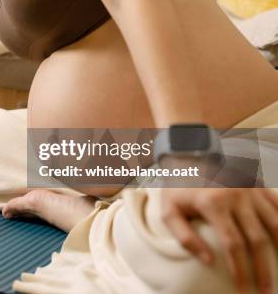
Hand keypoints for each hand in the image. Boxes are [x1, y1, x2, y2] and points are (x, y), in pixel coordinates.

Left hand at [161, 188, 277, 292]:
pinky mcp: (258, 185)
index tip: (243, 288)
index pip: (232, 244)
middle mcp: (236, 197)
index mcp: (212, 204)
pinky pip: (277, 207)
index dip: (240, 269)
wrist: (189, 155)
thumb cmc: (178, 187)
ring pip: (274, 224)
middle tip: (265, 290)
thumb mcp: (169, 211)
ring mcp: (250, 190)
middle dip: (263, 268)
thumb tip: (209, 261)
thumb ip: (185, 237)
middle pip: (256, 240)